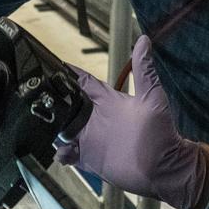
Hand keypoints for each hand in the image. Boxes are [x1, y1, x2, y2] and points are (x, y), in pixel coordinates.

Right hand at [57, 36, 205, 208]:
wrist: (165, 169)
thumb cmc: (162, 133)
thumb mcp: (152, 98)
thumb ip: (144, 70)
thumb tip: (144, 39)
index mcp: (109, 102)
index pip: (84, 83)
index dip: (69, 75)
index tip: (52, 67)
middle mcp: (98, 119)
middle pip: (68, 107)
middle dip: (55, 104)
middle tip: (43, 103)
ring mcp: (93, 139)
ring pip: (65, 130)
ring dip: (55, 130)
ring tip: (53, 131)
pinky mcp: (91, 159)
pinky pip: (69, 155)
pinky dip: (62, 153)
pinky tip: (65, 152)